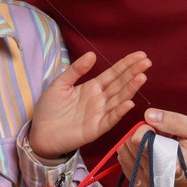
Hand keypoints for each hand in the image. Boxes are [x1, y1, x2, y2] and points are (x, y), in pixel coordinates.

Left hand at [29, 51, 151, 158]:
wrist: (40, 133)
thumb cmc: (49, 109)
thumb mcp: (60, 84)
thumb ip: (76, 70)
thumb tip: (92, 54)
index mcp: (92, 88)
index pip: (113, 74)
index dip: (126, 64)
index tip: (141, 54)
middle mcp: (100, 100)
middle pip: (120, 84)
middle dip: (133, 73)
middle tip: (147, 61)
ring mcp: (99, 114)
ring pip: (119, 99)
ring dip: (131, 89)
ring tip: (142, 77)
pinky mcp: (95, 129)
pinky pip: (110, 120)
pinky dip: (119, 112)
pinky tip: (129, 103)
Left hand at [115, 109, 186, 186]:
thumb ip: (174, 121)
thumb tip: (148, 115)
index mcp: (173, 165)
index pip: (141, 143)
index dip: (144, 129)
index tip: (155, 126)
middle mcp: (157, 178)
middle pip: (130, 148)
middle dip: (139, 134)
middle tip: (156, 134)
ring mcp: (149, 185)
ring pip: (124, 156)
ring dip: (133, 144)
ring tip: (153, 142)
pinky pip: (126, 166)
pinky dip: (131, 154)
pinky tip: (146, 150)